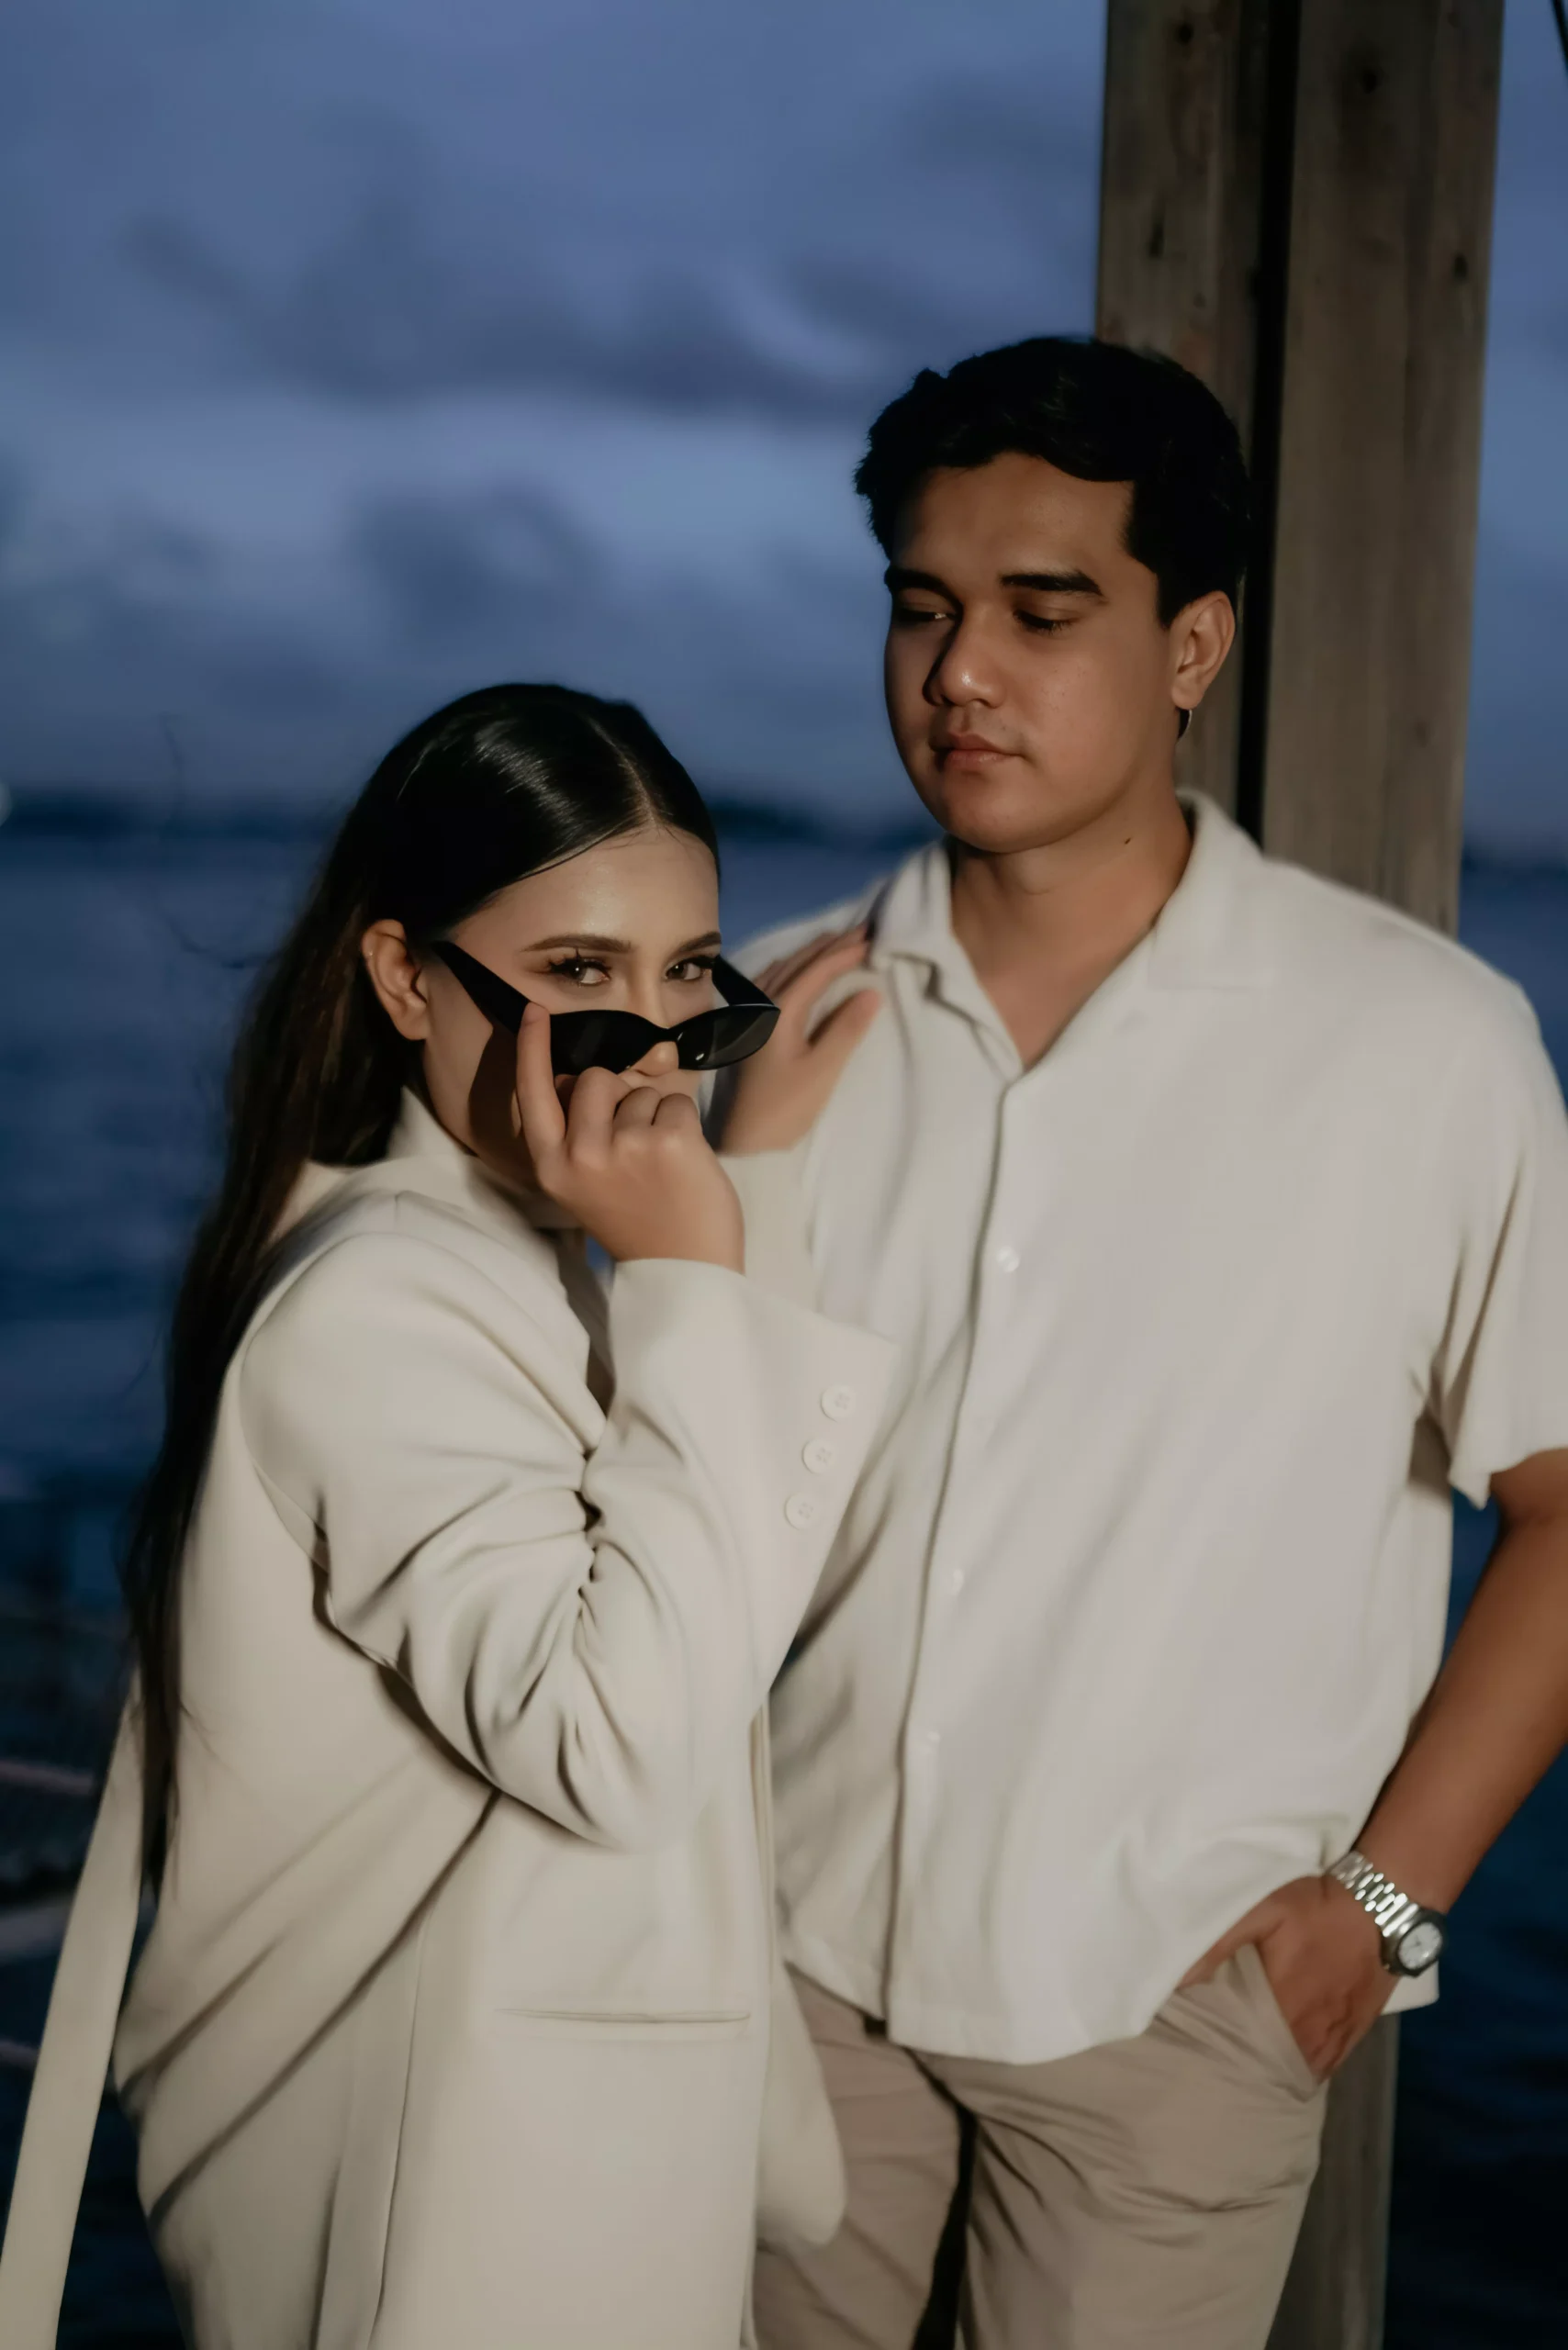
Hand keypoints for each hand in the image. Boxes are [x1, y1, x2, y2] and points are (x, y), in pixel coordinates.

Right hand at [514, 1006, 743, 1269]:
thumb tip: (584, 1078)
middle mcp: (581, 1155)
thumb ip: (577, 1134)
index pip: (534, 1093)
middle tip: (635, 1146)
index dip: (532, 1048)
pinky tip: (684, 1163)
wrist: (685, 1270)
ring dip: (656, 1115)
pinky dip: (685, 1124)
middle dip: (619, 1094)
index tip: (534, 1009)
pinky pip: (676, 1101)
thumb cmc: (640, 1220)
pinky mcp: (668, 1141)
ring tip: (661, 1166)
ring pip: (640, 1090)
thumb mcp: (585, 1184)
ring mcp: (624, 1147)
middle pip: (596, 1077)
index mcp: (553, 1167)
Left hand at [721, 925, 881, 1155]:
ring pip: (785, 968)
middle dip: (832, 944)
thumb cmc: (785, 1108)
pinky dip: (792, 966)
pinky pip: (772, 981)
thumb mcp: (822, 1071)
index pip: (818, 970)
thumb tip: (873, 991)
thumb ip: (846, 1029)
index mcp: (780, 1012)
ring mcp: (753, 1015)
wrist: (745, 1139)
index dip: (846, 952)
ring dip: (812, 952)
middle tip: (864, 929)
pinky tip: (796, 966)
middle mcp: (763, 1005)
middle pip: (800, 963)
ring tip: (838, 940)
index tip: (875, 938)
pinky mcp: (752, 1027)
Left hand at [1180, 1875, 1390, 2079]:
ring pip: (1305, 2067)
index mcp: (1286, 2011)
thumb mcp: (1263, 1912)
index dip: (1227, 2056)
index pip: (1249, 2052)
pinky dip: (1310, 2063)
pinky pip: (1331, 2060)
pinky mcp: (1360, 2027)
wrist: (1383, 1904)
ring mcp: (1341, 2034)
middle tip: (1224, 2060)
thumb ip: (1220, 1943)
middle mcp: (1314, 2034)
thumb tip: (1178, 1979)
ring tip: (1254, 2064)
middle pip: (1276, 2065)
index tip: (1204, 2056)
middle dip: (1252, 2065)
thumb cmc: (1319, 1908)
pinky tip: (1292, 2060)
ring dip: (1282, 2066)